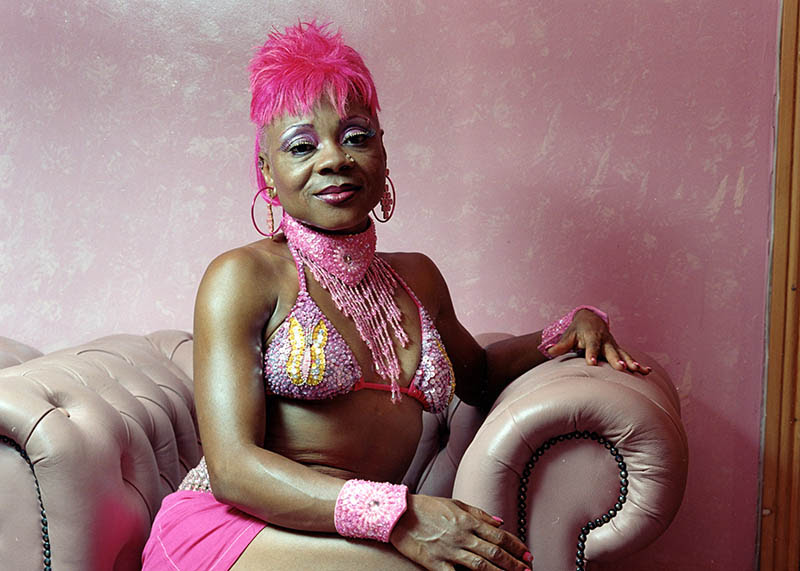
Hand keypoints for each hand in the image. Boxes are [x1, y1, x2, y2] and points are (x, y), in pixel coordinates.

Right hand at [390, 495, 531, 570]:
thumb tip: (500, 522)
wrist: (399, 514)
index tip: (527, 554)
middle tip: (527, 570)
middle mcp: (462, 536)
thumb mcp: (455, 503)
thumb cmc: (427, 507)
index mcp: (467, 520)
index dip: (516, 546)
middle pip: (494, 552)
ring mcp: (449, 551)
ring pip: (481, 566)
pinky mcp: (435, 564)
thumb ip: (479, 514)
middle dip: (514, 563)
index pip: (499, 535)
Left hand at [546, 309, 650, 374]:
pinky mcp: (618, 350)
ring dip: (631, 362)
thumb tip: (548, 351)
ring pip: (623, 354)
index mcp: (591, 337)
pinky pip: (629, 357)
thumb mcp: (568, 336)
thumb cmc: (577, 330)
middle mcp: (605, 341)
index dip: (591, 354)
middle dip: (616, 359)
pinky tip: (647, 372)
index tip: (592, 363)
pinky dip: (638, 363)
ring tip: (638, 370)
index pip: (591, 346)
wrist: (590, 319)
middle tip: (621, 368)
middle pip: (610, 351)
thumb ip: (560, 346)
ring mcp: (613, 345)